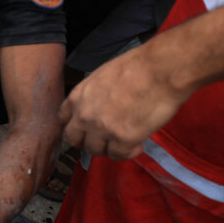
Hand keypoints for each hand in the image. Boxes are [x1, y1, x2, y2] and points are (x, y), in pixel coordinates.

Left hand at [59, 44, 192, 159]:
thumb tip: (98, 106)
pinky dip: (128, 153)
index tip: (87, 128)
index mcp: (78, 97)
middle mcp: (84, 115)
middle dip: (86, 141)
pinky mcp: (122, 140)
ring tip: (124, 141)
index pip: (63, 119)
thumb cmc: (137, 67)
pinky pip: (118, 155)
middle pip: (73, 139)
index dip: (75, 125)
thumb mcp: (102, 77)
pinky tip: (138, 145)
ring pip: (94, 150)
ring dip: (108, 148)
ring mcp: (101, 129)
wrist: (160, 70)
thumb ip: (93, 95)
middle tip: (104, 140)